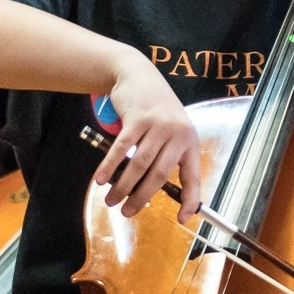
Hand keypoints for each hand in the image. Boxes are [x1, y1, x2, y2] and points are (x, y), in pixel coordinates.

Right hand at [92, 53, 200, 220]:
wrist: (139, 75)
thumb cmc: (154, 109)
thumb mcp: (169, 130)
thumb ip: (166, 156)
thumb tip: (150, 190)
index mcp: (189, 141)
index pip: (192, 176)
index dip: (189, 200)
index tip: (182, 219)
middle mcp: (177, 133)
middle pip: (159, 175)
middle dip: (142, 197)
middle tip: (128, 212)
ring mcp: (157, 125)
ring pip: (139, 164)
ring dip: (123, 186)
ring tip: (112, 200)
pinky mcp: (137, 118)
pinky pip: (121, 148)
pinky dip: (109, 166)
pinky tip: (100, 179)